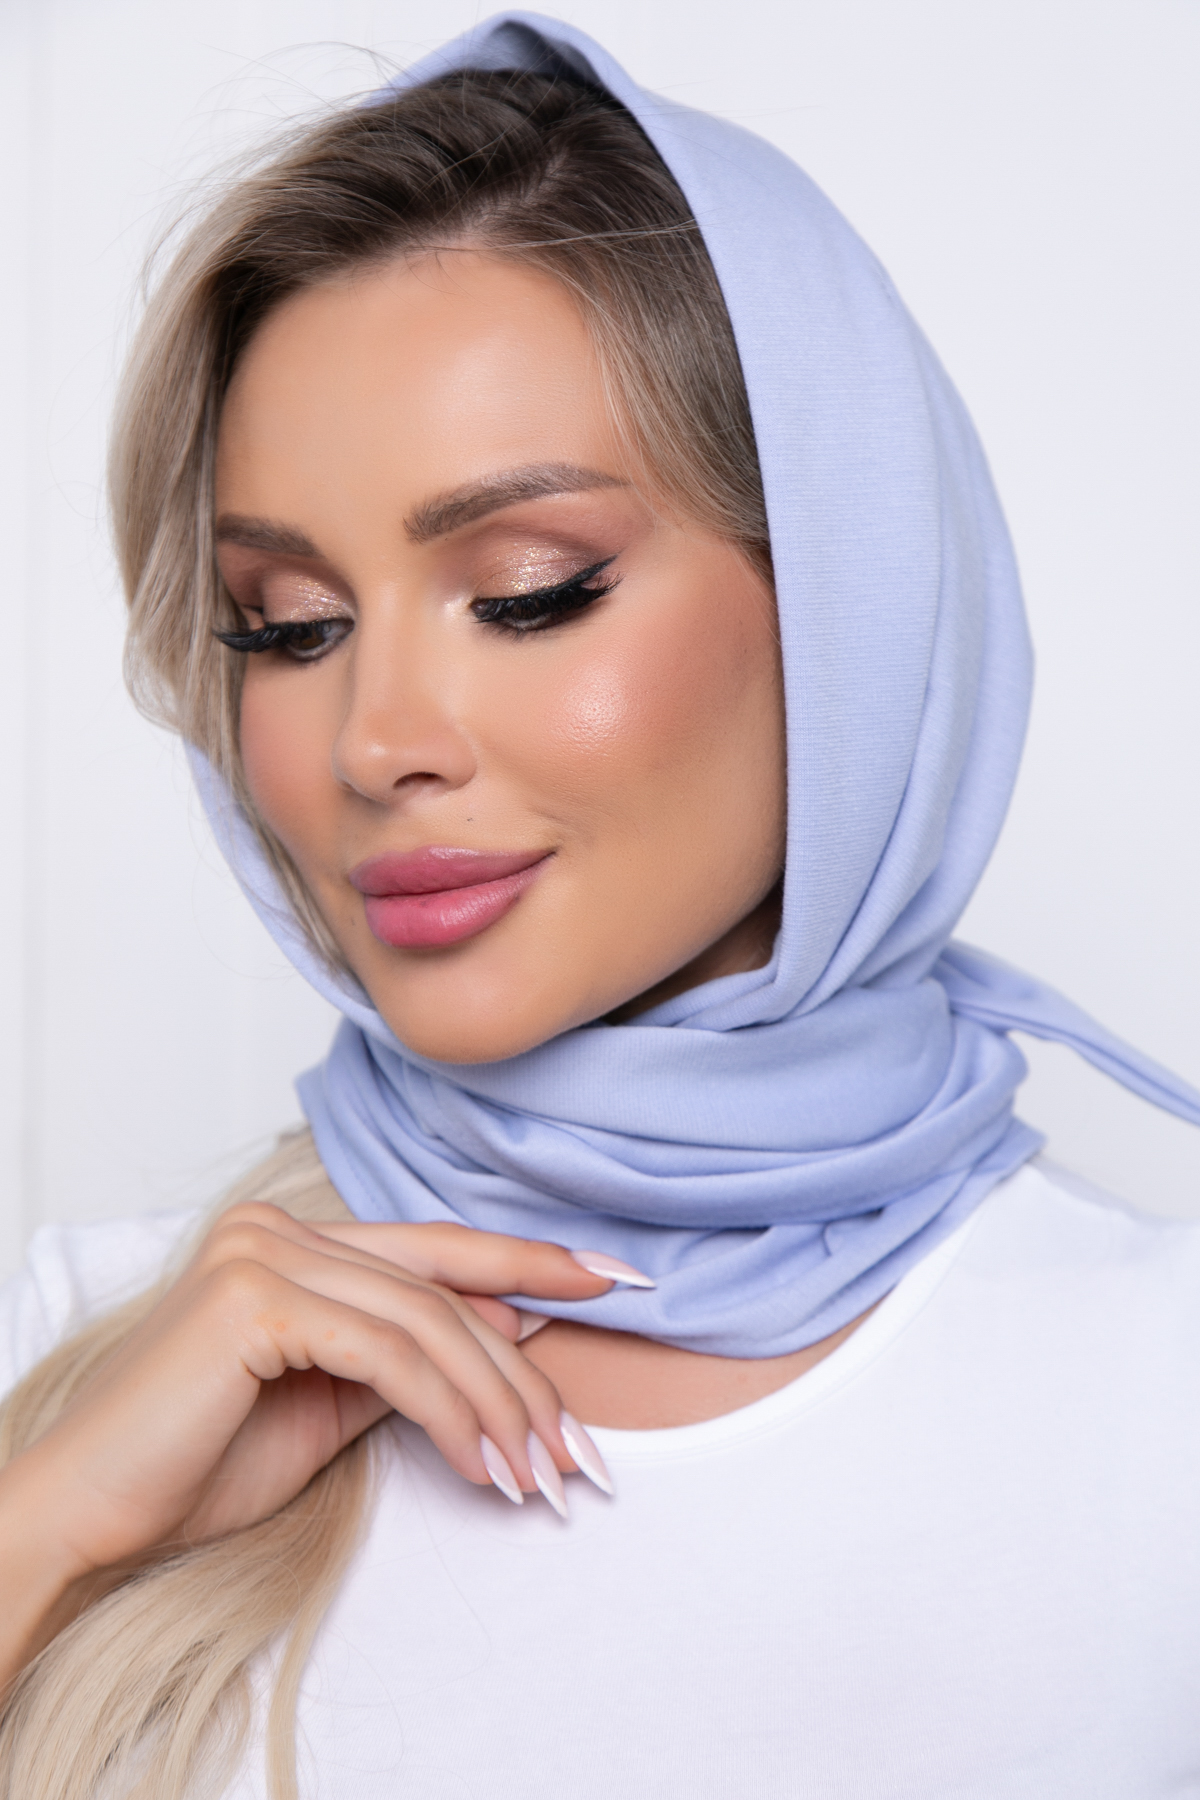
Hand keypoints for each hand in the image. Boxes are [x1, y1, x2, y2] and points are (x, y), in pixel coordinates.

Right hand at [0, 1203, 631, 1681]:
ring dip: (499, 1406)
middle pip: (443, 1291)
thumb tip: (517, 1325)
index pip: (437, 1247)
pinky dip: (449, 1413)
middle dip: (526, 1371)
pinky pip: (388, 1355)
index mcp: (295, 1241)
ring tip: (543, 1476)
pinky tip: (483, 1466)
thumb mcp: (331, 1406)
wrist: (90, 1513)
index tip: (618, 1279)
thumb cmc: (198, 1465)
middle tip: (582, 1449)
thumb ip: (413, 1360)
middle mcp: (279, 1228)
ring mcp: (263, 1253)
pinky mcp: (253, 1298)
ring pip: (427, 1323)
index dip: (532, 1261)